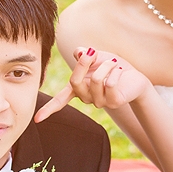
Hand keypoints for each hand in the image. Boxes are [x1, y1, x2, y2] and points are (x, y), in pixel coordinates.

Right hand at [34, 47, 151, 122]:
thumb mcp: (97, 57)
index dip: (49, 109)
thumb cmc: (113, 67)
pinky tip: (120, 72)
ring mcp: (100, 102)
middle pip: (75, 82)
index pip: (61, 100)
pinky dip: (115, 71)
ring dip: (106, 65)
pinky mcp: (113, 102)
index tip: (37, 120)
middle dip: (83, 64)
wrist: (135, 77)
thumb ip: (86, 54)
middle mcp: (87, 97)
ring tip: (114, 63)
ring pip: (95, 80)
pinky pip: (109, 83)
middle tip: (93, 52)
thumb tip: (79, 52)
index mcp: (78, 88)